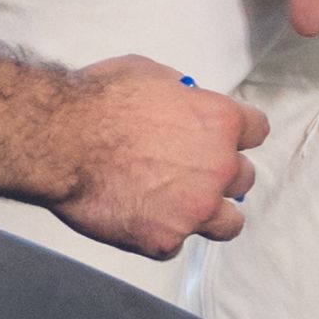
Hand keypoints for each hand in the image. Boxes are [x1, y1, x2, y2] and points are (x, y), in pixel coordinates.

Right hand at [40, 61, 260, 258]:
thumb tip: (186, 102)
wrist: (62, 140)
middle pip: (244, 178)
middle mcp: (218, 168)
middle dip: (221, 176)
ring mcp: (195, 209)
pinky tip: (137, 219)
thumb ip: (181, 95)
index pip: (257, 131)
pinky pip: (175, 245)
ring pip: (227, 223)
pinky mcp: (165, 239)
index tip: (225, 140)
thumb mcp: (151, 74)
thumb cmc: (98, 102)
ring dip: (208, 215)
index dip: (238, 136)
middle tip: (192, 174)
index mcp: (221, 122)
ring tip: (180, 208)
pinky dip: (159, 235)